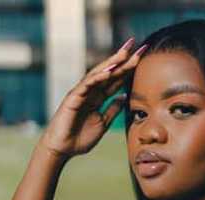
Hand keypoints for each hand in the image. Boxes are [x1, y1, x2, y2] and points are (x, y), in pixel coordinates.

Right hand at [37, 38, 146, 160]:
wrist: (62, 149)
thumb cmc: (79, 138)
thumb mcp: (103, 123)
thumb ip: (112, 109)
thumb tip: (123, 97)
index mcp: (98, 97)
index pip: (116, 80)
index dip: (129, 68)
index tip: (142, 57)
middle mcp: (90, 92)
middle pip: (109, 72)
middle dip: (123, 59)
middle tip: (136, 45)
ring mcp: (81, 93)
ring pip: (98, 74)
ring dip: (111, 62)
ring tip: (125, 53)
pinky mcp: (73, 98)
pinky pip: (87, 85)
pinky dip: (98, 77)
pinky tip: (109, 71)